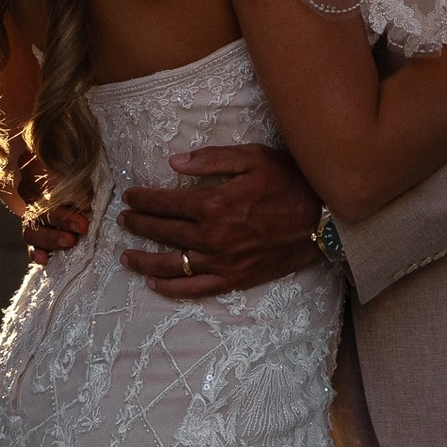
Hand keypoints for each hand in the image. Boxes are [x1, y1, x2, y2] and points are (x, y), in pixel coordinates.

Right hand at [5, 134, 86, 262]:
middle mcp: (28, 190)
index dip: (66, 192)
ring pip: (32, 228)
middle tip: (83, 226)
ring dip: (51, 237)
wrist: (72, 182)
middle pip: (40, 206)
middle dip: (63, 218)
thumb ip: (80, 181)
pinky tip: (45, 259)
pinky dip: (37, 252)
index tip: (86, 202)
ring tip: (70, 242)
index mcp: (36, 167)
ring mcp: (29, 213)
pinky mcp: (33, 232)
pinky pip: (30, 244)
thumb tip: (85, 204)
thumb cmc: (78, 172)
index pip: (45, 179)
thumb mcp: (80, 167)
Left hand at [119, 143, 323, 302]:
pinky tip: (154, 283)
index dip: (143, 199)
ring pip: (172, 264)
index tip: (129, 196)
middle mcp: (212, 236)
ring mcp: (222, 261)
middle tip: (123, 220)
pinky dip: (171, 288)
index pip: (166, 202)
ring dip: (144, 259)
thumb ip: (211, 159)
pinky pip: (195, 288)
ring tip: (126, 255)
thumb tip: (173, 162)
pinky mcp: (234, 279)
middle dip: (139, 225)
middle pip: (164, 232)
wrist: (323, 219)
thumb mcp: (253, 157)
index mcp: (214, 203)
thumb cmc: (289, 182)